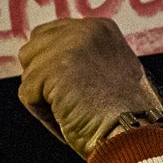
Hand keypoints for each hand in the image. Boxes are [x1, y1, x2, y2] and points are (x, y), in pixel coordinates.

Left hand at [18, 18, 162, 157]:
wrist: (135, 133)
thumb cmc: (125, 117)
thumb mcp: (109, 73)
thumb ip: (82, 60)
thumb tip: (44, 67)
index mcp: (100, 29)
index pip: (48, 35)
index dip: (50, 69)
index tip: (71, 92)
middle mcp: (84, 29)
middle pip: (31, 50)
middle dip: (42, 80)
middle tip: (71, 103)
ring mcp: (69, 46)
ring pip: (29, 74)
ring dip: (44, 99)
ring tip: (74, 111)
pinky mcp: (55, 68)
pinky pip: (27, 94)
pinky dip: (44, 115)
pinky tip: (70, 119)